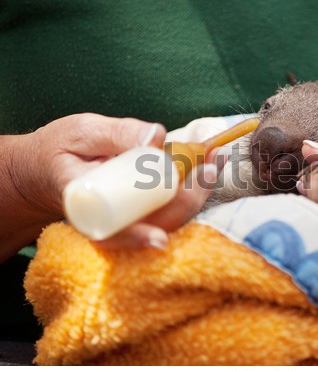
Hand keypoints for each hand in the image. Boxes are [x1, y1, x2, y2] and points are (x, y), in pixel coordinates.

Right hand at [5, 113, 217, 252]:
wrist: (46, 171)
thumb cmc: (60, 150)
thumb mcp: (81, 132)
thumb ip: (117, 134)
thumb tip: (157, 137)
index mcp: (86, 207)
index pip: (115, 231)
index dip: (138, 236)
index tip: (158, 238)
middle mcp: (110, 224)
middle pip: (156, 223)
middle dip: (190, 197)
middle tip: (212, 164)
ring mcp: (129, 222)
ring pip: (170, 219)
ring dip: (198, 191)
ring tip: (217, 160)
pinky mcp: (143, 215)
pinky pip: (172, 210)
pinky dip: (194, 189)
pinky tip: (209, 166)